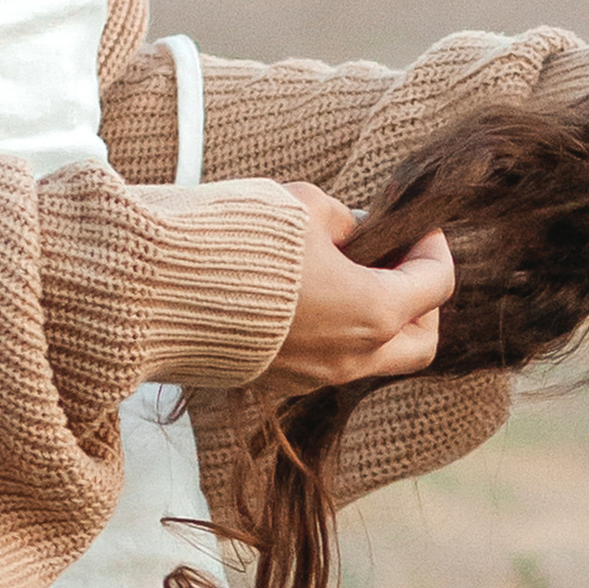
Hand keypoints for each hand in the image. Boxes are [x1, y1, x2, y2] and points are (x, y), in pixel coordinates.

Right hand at [134, 179, 450, 404]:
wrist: (152, 287)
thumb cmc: (234, 237)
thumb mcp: (305, 206)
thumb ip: (348, 222)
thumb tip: (361, 233)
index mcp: (372, 312)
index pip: (436, 285)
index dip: (433, 245)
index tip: (414, 221)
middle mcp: (350, 357)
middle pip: (421, 342)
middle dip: (422, 299)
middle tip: (398, 256)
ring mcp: (312, 377)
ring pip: (376, 357)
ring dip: (379, 316)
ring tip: (350, 267)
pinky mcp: (276, 381)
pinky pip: (330, 361)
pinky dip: (339, 330)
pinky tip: (310, 290)